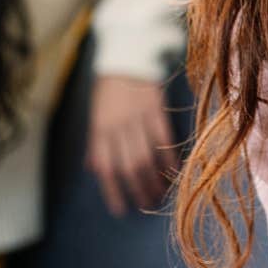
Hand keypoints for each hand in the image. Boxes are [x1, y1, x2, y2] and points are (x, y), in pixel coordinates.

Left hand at [86, 74, 179, 215]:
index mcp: (100, 129)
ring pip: (147, 155)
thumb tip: (92, 169)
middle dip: (138, 189)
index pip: (105, 167)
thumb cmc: (109, 89)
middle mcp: (117, 126)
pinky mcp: (156, 108)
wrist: (127, 57)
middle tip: (147, 204)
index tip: (121, 210)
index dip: (113, 191)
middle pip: (128, 166)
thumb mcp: (95, 114)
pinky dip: (170, 156)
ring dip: (154, 178)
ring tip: (160, 193)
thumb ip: (95, 142)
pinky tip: (175, 169)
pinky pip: (163, 138)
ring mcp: (138, 117)